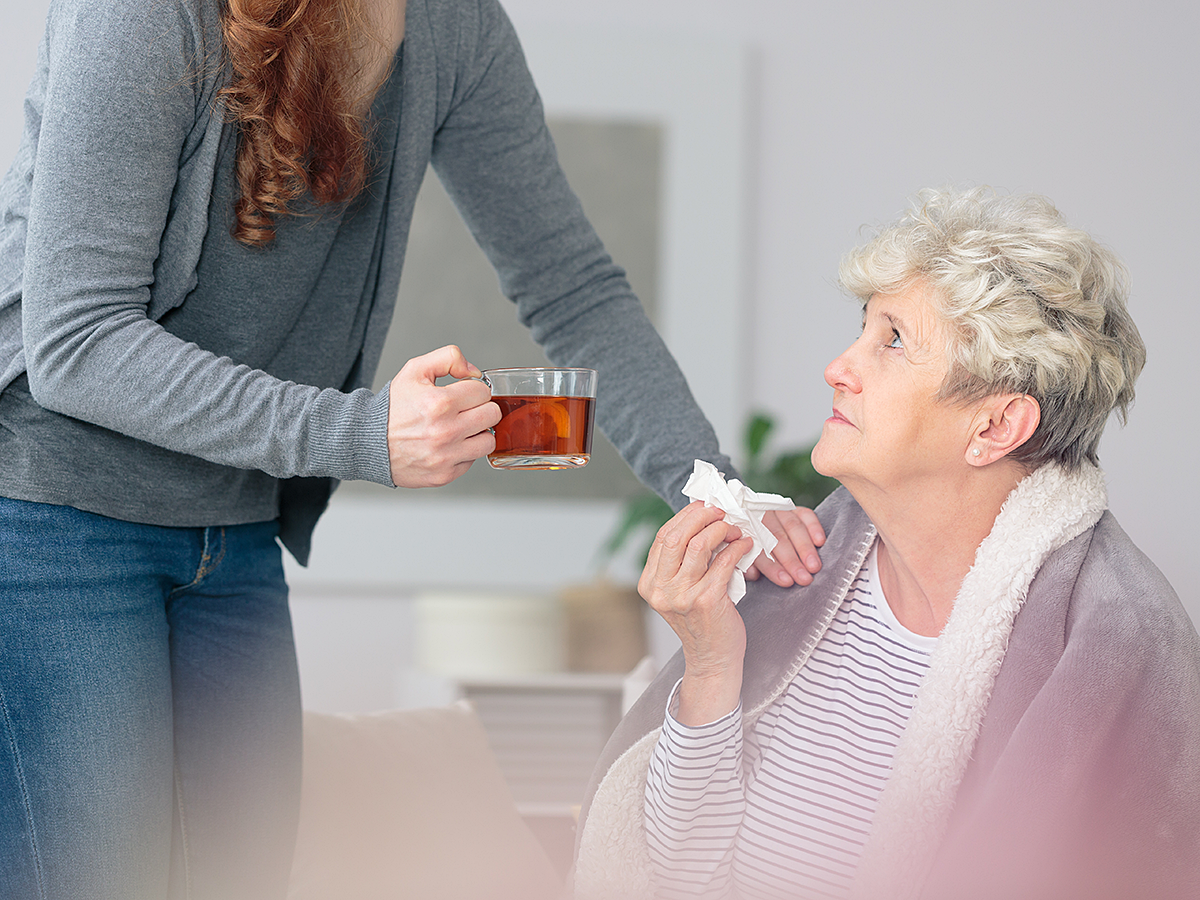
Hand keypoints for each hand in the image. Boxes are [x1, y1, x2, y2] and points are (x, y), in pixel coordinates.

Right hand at [386, 345, 500, 487]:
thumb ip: (448, 358)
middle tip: (465, 410)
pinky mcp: (444, 475)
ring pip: (488, 440)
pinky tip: (447, 445)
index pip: (483, 391)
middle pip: (492, 415)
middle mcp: (445, 432)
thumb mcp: (415, 371)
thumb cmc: (392, 408)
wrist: (366, 441)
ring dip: (478, 433)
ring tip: (460, 428)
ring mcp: (446, 456)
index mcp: (440, 403)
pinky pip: (472, 461)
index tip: (462, 394)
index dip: (473, 389)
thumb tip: (474, 372)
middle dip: (481, 408)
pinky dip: (464, 452)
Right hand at [639, 501, 753, 725]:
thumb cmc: (701, 622)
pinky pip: (723, 562)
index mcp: (649, 583)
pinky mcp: (706, 601)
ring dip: (722, 531)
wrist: (712, 659)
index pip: (664, 537)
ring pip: (699, 545)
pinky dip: (737, 548)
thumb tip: (701, 521)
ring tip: (735, 530)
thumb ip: (682, 562)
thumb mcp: (680, 591)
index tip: (704, 507)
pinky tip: (745, 546)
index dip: (685, 516)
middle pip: (678, 536)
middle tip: (722, 512)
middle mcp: (661, 589)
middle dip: (702, 517)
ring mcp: (682, 596)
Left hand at [745, 507, 825, 586]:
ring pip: (793, 527)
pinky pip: (805, 514)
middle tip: (804, 578)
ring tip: (814, 566)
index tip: (786, 581)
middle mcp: (760, 518)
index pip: (759, 552)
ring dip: (805, 548)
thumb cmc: (749, 549)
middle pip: (777, 539)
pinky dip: (814, 527)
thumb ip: (747, 565)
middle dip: (792, 560)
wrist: (750, 522)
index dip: (773, 567)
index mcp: (744, 533)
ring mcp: (777, 512)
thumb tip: (754, 574)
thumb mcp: (743, 559)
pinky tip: (820, 542)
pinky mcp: (793, 509)